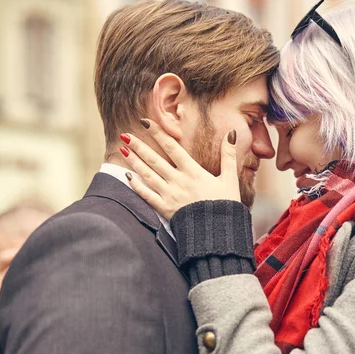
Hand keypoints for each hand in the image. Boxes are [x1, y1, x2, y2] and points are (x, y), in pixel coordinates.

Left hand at [120, 118, 240, 219]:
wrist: (219, 231)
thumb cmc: (226, 204)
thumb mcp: (230, 178)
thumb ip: (229, 155)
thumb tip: (232, 134)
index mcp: (193, 171)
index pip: (172, 147)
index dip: (158, 133)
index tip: (146, 122)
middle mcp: (179, 181)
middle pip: (155, 159)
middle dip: (139, 146)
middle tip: (125, 134)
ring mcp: (170, 195)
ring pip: (148, 175)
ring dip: (134, 162)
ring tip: (122, 150)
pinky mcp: (165, 209)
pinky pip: (147, 195)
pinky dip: (137, 185)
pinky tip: (128, 176)